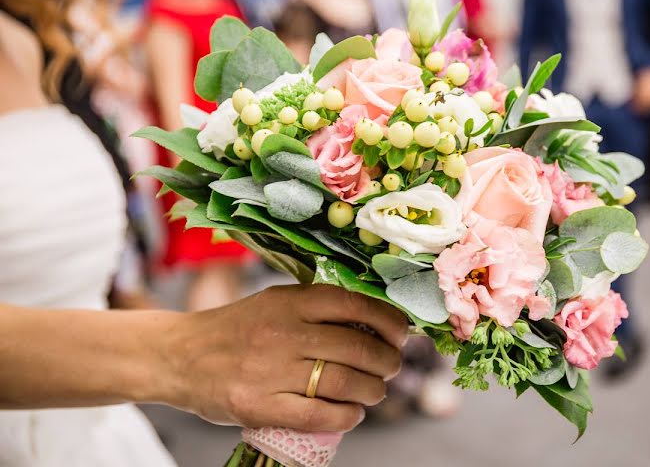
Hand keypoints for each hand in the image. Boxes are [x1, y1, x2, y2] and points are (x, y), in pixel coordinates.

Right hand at [164, 285, 407, 431]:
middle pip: (358, 348)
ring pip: (344, 383)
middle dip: (387, 361)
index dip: (389, 321)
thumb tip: (377, 319)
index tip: (401, 334)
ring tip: (374, 391)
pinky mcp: (258, 406)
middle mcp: (283, 332)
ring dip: (373, 391)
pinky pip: (319, 415)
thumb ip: (318, 307)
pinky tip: (352, 414)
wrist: (179, 355)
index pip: (356, 305)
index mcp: (291, 300)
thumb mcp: (276, 302)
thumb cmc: (238, 328)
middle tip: (390, 367)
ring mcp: (270, 370)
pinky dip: (347, 417)